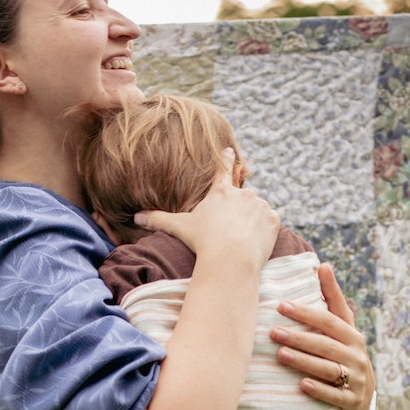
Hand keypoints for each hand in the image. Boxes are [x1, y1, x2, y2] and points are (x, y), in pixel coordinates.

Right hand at [135, 155, 279, 267]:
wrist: (230, 260)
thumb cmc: (203, 242)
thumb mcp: (179, 228)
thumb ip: (159, 220)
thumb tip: (135, 218)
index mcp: (220, 191)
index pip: (223, 169)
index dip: (226, 158)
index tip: (230, 150)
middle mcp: (242, 193)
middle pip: (242, 198)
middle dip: (239, 211)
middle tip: (231, 229)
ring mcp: (260, 206)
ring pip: (257, 211)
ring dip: (252, 221)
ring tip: (242, 239)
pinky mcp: (273, 220)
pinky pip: (270, 223)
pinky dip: (265, 231)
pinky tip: (255, 242)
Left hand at [269, 262, 375, 409]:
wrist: (362, 399)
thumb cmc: (345, 355)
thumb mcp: (343, 329)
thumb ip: (332, 300)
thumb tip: (322, 266)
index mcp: (352, 336)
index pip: (328, 321)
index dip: (305, 313)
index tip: (280, 305)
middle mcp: (356, 356)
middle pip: (325, 344)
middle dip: (299, 337)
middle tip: (272, 332)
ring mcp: (356, 379)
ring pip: (328, 369)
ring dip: (304, 361)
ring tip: (280, 355)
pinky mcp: (351, 402)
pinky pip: (335, 395)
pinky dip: (319, 390)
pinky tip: (301, 385)